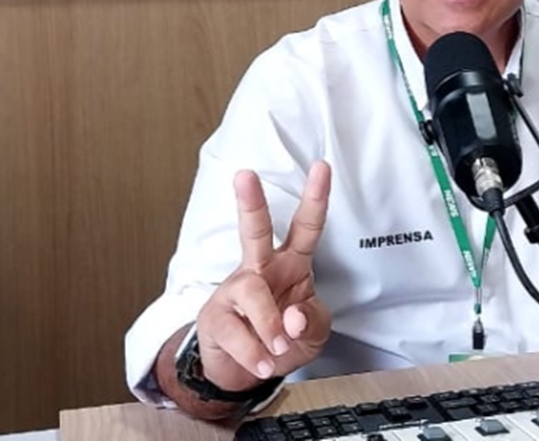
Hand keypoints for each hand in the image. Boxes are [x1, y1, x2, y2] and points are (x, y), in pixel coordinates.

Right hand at [196, 162, 331, 391]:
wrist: (246, 372)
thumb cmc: (284, 340)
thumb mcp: (314, 332)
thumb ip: (312, 321)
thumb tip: (293, 317)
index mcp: (292, 264)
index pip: (306, 226)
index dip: (316, 198)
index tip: (322, 167)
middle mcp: (261, 270)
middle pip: (255, 230)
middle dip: (251, 202)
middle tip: (245, 175)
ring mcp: (235, 292)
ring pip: (250, 290)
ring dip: (268, 322)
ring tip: (278, 346)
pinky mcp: (215, 318)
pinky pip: (235, 331)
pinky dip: (254, 352)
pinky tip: (263, 361)